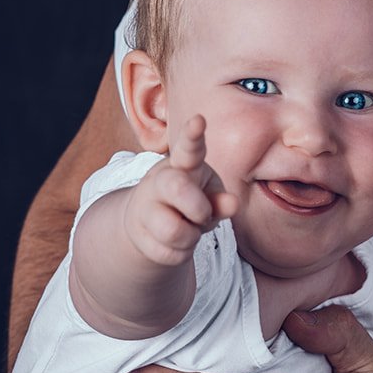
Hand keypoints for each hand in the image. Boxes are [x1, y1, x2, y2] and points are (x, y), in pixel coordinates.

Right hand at [124, 114, 238, 266]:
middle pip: (178, 188)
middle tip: (202, 215)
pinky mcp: (139, 234)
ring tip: (188, 228)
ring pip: (174, 230)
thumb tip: (232, 204)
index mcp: (184, 165)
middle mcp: (161, 181)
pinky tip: (174, 242)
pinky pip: (170, 253)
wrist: (149, 225)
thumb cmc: (190, 201)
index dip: (193, 135)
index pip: (188, 148)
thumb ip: (221, 200)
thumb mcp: (209, 196)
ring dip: (190, 237)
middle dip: (197, 207)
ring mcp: (146, 207)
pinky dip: (180, 253)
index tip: (199, 119)